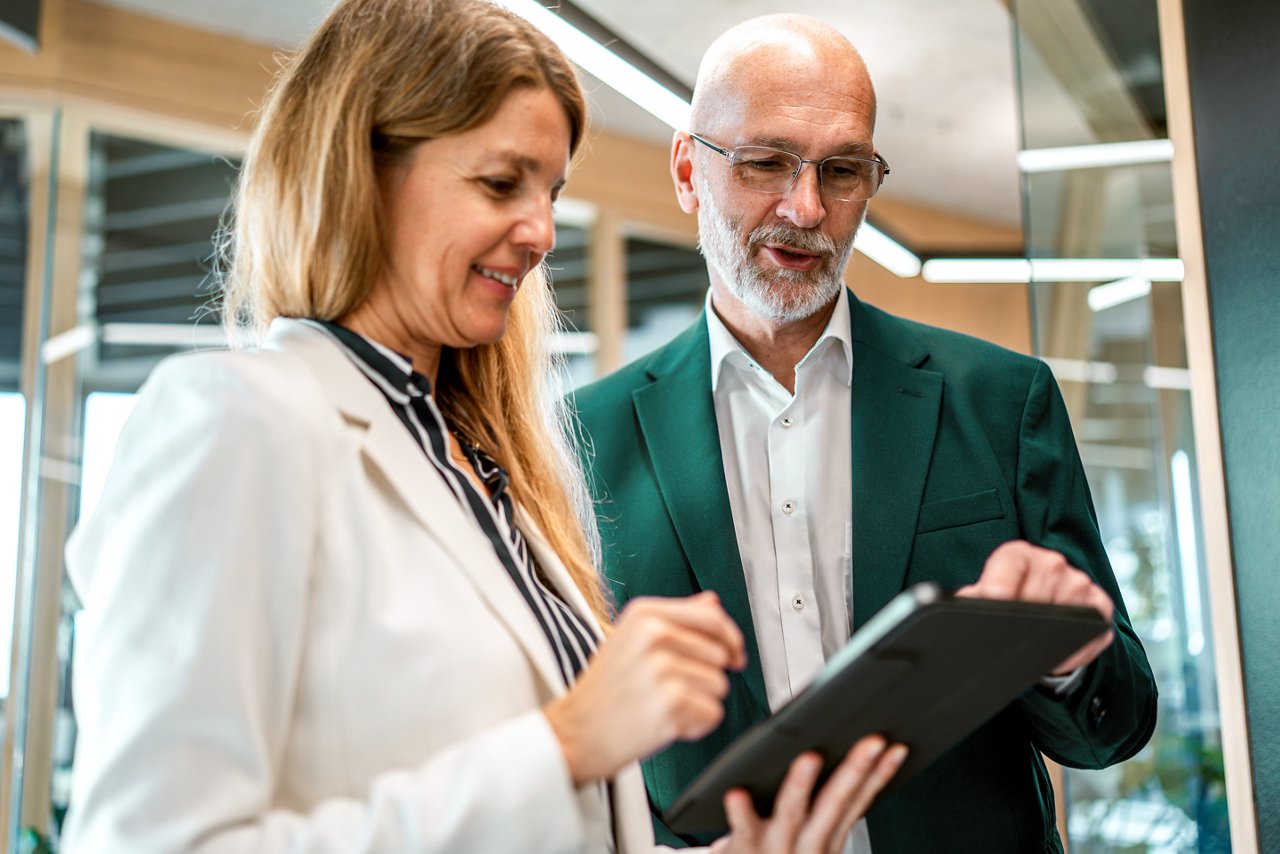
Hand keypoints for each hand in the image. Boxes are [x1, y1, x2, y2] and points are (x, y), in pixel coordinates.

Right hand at [544, 592, 745, 783]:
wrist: (574, 733)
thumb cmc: (605, 690)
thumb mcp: (632, 638)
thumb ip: (676, 617)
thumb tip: (712, 601)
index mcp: (645, 613)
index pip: (712, 617)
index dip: (731, 639)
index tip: (735, 655)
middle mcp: (654, 635)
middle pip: (721, 654)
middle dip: (706, 677)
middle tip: (668, 690)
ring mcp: (661, 668)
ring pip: (719, 686)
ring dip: (700, 703)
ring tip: (663, 706)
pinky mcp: (670, 703)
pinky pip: (712, 713)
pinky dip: (696, 726)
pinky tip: (666, 723)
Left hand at [710, 736, 907, 853]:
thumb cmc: (778, 852)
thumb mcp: (813, 835)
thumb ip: (825, 804)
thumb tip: (837, 751)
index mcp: (829, 837)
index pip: (858, 800)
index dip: (880, 776)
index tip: (896, 748)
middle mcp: (810, 844)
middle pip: (835, 803)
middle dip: (855, 771)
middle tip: (871, 741)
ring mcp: (778, 847)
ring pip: (793, 814)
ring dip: (802, 785)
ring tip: (809, 757)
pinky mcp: (745, 849)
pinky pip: (744, 829)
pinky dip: (741, 812)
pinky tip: (736, 792)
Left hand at [955, 540, 1114, 674]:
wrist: (1031, 613)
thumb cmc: (1000, 605)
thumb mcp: (981, 599)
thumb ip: (970, 600)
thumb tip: (964, 611)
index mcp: (1018, 555)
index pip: (1011, 561)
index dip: (1001, 581)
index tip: (994, 598)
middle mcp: (1051, 563)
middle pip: (1039, 591)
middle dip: (1023, 617)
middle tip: (1012, 634)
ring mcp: (1078, 583)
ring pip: (1068, 612)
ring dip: (1050, 636)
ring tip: (1032, 645)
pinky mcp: (1099, 607)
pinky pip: (1094, 631)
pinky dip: (1076, 653)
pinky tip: (1056, 662)